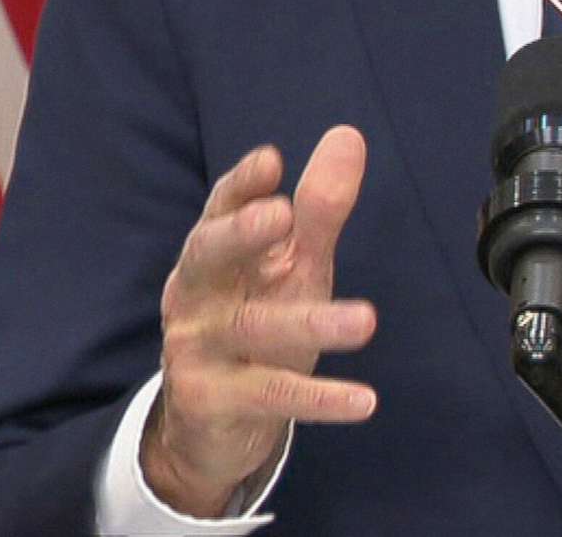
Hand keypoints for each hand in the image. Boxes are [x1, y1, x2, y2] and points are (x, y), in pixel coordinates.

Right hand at [141, 127, 378, 516]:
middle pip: (208, 255)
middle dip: (241, 233)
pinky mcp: (210, 401)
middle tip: (281, 214)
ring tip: (367, 320)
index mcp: (212, 252)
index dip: (242, 184)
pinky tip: (364, 400)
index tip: (271, 159)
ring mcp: (196, 348)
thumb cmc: (258, 321)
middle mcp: (195, 294)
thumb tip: (348, 136)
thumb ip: (319, 209)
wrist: (209, 425)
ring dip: (311, 323)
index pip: (220, 208)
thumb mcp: (292, 265)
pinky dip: (319, 399)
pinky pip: (270, 395)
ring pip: (253, 328)